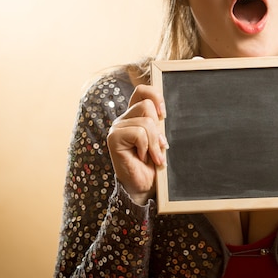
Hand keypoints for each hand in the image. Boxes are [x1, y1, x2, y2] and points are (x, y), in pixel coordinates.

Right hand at [107, 84, 167, 204]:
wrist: (144, 185)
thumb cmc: (152, 163)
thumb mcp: (159, 139)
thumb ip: (159, 123)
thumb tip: (164, 111)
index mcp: (135, 115)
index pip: (142, 91)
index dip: (155, 96)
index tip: (164, 114)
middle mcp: (124, 118)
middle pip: (147, 105)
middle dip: (158, 129)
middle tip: (159, 147)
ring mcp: (117, 127)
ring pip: (146, 122)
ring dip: (155, 143)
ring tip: (153, 156)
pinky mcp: (113, 138)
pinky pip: (139, 133)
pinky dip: (146, 147)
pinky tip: (142, 157)